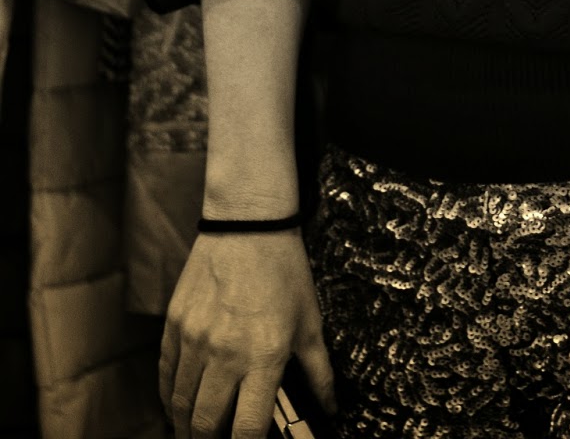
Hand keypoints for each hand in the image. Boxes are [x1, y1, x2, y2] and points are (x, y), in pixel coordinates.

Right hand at [159, 229, 336, 437]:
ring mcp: (194, 340)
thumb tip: (332, 408)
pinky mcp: (174, 324)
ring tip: (194, 432)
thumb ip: (320, 373)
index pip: (248, 429)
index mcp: (264, 358)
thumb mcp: (310, 322)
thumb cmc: (284, 272)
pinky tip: (177, 403)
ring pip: (179, 404)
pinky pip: (164, 374)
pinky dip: (168, 395)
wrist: (248, 224)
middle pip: (205, 424)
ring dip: (185, 425)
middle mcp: (225, 354)